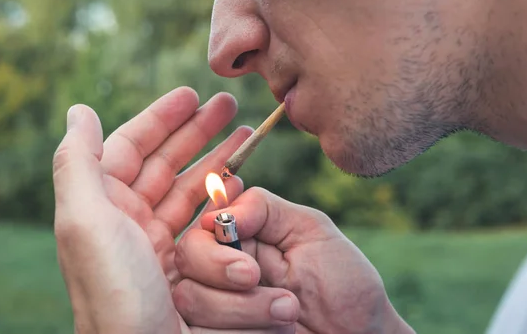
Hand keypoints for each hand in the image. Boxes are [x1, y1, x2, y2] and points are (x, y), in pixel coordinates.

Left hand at [52, 87, 253, 333]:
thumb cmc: (114, 291)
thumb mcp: (86, 222)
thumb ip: (77, 163)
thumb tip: (79, 111)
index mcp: (100, 205)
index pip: (129, 146)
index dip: (160, 118)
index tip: (193, 95)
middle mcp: (125, 221)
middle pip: (163, 163)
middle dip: (196, 132)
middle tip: (230, 107)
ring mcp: (154, 244)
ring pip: (188, 189)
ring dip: (216, 161)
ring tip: (246, 138)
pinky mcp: (180, 267)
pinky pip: (203, 221)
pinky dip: (223, 199)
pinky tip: (242, 184)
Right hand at [174, 187, 415, 333]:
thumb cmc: (342, 282)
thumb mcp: (311, 230)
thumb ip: (264, 208)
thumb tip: (217, 212)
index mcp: (235, 242)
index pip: (194, 238)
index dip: (210, 253)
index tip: (250, 270)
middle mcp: (218, 274)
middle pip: (184, 271)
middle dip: (228, 288)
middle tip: (279, 297)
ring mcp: (218, 311)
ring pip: (192, 307)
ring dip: (245, 316)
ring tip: (290, 317)